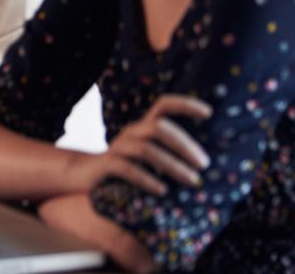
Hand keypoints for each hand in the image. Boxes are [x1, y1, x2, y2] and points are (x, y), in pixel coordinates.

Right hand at [66, 94, 211, 195]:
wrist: (85, 175)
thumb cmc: (127, 167)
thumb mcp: (147, 155)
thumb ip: (168, 152)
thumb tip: (207, 162)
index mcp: (143, 127)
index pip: (163, 105)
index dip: (185, 104)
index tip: (208, 112)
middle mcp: (131, 132)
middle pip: (158, 128)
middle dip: (184, 145)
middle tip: (204, 164)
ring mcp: (118, 148)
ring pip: (146, 150)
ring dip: (172, 165)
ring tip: (192, 180)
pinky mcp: (107, 166)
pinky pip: (127, 169)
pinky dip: (147, 179)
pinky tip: (162, 190)